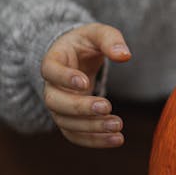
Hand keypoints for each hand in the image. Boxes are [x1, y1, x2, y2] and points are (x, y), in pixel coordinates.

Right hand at [41, 23, 130, 147]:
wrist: (76, 57)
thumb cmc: (86, 43)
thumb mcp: (97, 33)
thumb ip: (110, 40)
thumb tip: (125, 55)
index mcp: (54, 60)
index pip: (50, 70)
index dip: (65, 78)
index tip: (85, 83)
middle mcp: (51, 86)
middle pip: (55, 102)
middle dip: (80, 107)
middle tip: (107, 106)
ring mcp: (58, 106)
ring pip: (65, 122)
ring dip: (91, 127)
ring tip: (117, 125)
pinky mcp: (68, 120)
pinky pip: (75, 135)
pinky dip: (94, 140)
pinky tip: (116, 139)